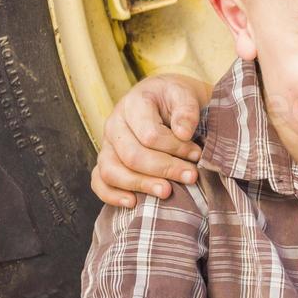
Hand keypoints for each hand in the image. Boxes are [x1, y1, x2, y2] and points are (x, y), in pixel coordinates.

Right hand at [91, 73, 208, 207]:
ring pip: (112, 171)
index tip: (198, 154)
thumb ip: (187, 110)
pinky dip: (111, 195)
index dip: (175, 148)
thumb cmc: (177, 99)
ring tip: (166, 192)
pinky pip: (99, 181)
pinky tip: (133, 202)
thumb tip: (183, 132)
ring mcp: (107, 144)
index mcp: (133, 104)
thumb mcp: (185, 95)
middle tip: (191, 177)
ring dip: (141, 185)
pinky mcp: (106, 160)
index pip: (150, 135)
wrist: (166, 99)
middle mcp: (115, 124)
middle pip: (132, 156)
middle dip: (164, 169)